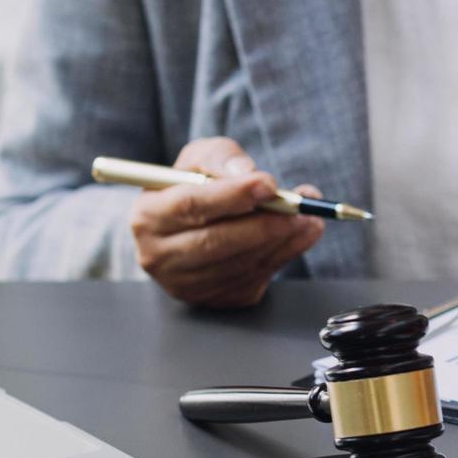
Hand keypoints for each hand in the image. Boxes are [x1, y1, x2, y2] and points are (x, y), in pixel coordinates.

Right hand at [129, 137, 324, 307]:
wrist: (189, 226)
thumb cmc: (193, 186)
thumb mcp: (201, 158)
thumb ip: (221, 157)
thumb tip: (246, 172)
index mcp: (147, 216)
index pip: (190, 205)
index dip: (232, 195)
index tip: (268, 184)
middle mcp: (159, 256)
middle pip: (215, 242)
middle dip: (263, 224)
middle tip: (297, 208)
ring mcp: (186, 284)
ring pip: (239, 264)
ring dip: (281, 241)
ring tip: (309, 218)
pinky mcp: (214, 299)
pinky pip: (254, 279)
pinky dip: (283, 256)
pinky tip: (301, 235)